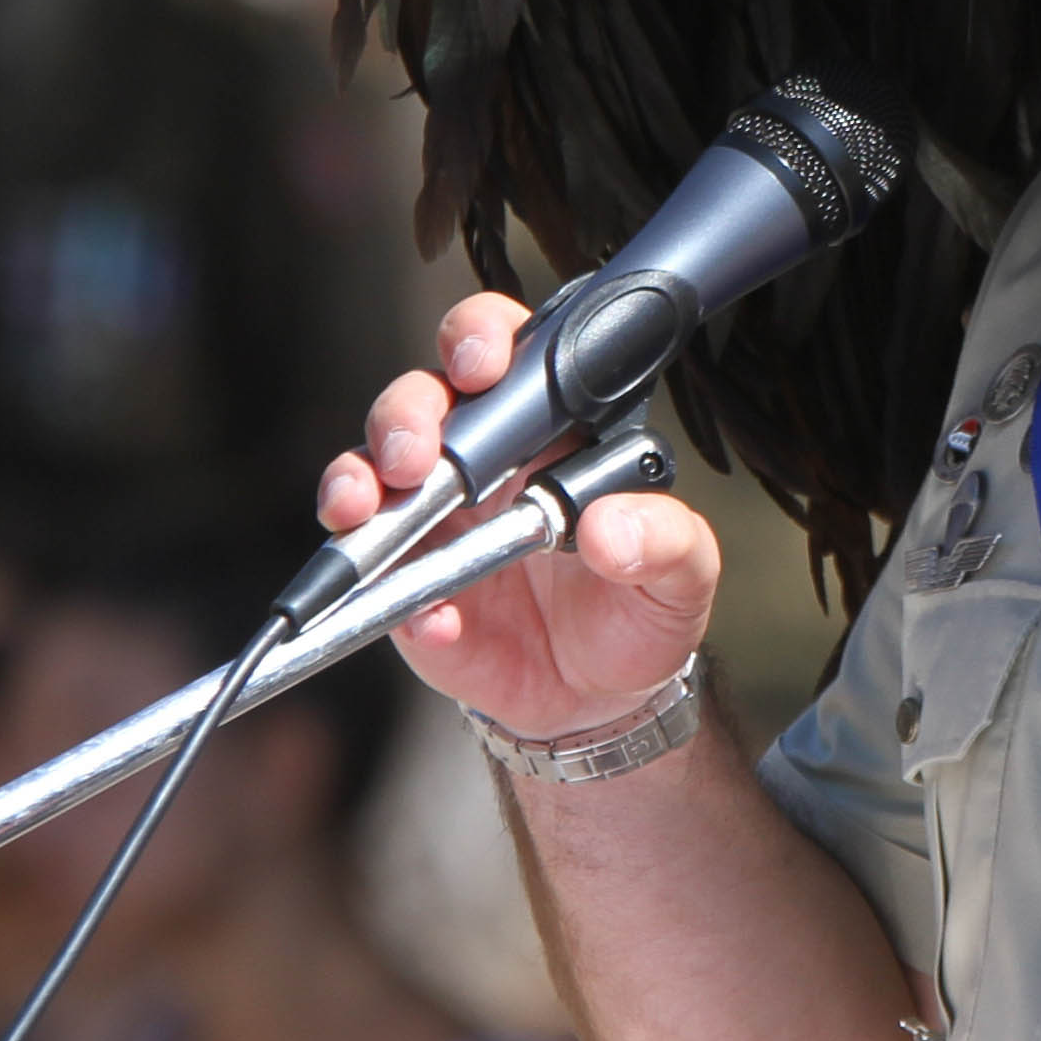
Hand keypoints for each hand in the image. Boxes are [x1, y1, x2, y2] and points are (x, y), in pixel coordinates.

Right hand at [323, 292, 724, 741]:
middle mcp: (484, 461)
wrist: (597, 700)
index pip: (510, 352)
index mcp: (553, 432)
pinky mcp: (403, 580)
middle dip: (406, 413)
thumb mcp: (681, 576)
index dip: (483, 339)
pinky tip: (433, 620)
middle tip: (415, 454)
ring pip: (370, 468)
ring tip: (366, 508)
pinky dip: (384, 591)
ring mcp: (435, 517)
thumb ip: (665, 542)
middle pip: (423, 397)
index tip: (481, 366)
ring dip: (358, 479)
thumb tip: (611, 527)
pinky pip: (370, 571)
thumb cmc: (638, 612)